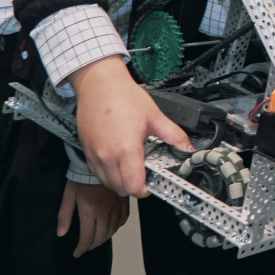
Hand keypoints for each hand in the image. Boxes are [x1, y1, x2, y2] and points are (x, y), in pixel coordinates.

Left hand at [56, 179, 129, 256]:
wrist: (99, 162)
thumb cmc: (80, 178)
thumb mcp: (68, 195)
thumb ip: (65, 215)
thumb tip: (61, 234)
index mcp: (90, 211)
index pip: (87, 237)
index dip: (81, 248)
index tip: (77, 253)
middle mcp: (105, 212)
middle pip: (101, 236)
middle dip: (92, 245)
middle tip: (86, 247)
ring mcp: (116, 207)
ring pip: (112, 230)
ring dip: (104, 238)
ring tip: (96, 240)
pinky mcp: (123, 202)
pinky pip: (122, 220)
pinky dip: (116, 228)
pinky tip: (111, 228)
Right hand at [71, 56, 191, 197]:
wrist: (99, 84)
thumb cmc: (123, 97)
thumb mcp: (154, 116)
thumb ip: (174, 135)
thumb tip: (188, 147)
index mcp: (126, 150)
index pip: (134, 187)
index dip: (145, 190)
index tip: (151, 183)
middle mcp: (108, 156)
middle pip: (121, 189)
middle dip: (134, 186)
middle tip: (144, 174)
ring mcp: (95, 155)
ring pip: (107, 183)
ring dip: (120, 181)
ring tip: (131, 166)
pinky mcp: (87, 151)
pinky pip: (97, 173)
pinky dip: (108, 174)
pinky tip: (118, 160)